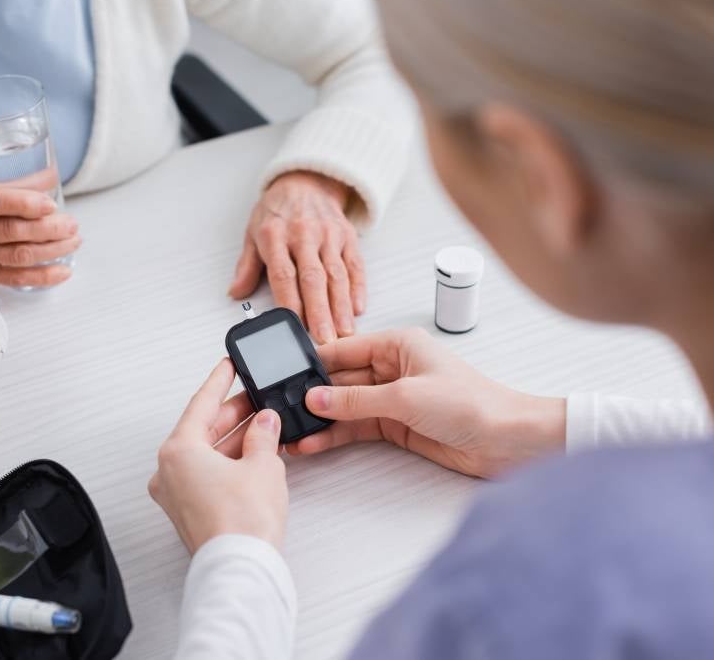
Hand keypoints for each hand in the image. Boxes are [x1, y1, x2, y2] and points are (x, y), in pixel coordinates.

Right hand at [0, 183, 80, 286]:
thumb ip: (4, 185)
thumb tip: (50, 176)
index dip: (24, 203)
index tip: (51, 202)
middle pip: (11, 231)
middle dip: (48, 228)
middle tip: (72, 223)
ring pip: (17, 255)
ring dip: (52, 249)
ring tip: (74, 241)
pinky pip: (14, 279)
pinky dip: (42, 277)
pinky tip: (63, 271)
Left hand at [149, 359, 288, 553]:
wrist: (241, 568)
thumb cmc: (242, 522)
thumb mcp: (263, 464)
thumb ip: (263, 435)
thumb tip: (265, 423)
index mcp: (177, 451)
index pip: (201, 404)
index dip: (220, 382)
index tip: (228, 366)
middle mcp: (169, 471)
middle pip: (203, 429)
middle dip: (234, 414)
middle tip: (257, 398)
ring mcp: (176, 494)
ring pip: (207, 454)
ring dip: (235, 439)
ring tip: (265, 425)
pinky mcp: (189, 512)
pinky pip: (208, 475)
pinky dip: (229, 462)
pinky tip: (254, 454)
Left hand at [229, 171, 365, 344]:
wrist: (305, 181)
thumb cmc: (277, 211)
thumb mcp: (253, 233)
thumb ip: (246, 266)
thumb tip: (235, 293)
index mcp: (276, 235)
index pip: (283, 274)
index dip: (290, 302)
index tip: (295, 326)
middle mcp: (304, 234)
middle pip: (313, 279)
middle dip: (320, 312)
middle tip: (325, 339)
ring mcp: (329, 235)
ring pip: (337, 275)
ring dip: (341, 306)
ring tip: (344, 332)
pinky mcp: (348, 236)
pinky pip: (355, 264)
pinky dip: (359, 288)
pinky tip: (358, 308)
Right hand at [287, 328, 565, 477]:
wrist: (509, 441)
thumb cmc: (473, 405)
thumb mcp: (405, 398)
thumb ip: (354, 400)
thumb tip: (314, 398)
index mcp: (397, 344)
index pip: (342, 349)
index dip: (311, 364)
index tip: (282, 377)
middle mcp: (393, 367)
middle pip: (339, 380)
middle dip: (310, 396)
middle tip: (278, 408)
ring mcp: (393, 397)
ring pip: (345, 407)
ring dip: (319, 420)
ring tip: (289, 432)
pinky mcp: (396, 424)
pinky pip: (356, 427)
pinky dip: (335, 435)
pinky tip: (313, 443)